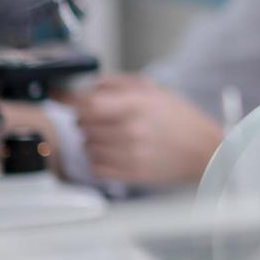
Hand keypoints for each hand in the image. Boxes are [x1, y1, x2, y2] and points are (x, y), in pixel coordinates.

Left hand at [67, 75, 223, 185]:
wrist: (205, 151)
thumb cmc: (181, 119)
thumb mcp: (155, 90)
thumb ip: (120, 84)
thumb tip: (89, 87)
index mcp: (136, 106)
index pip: (87, 104)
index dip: (66, 99)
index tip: (55, 96)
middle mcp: (130, 131)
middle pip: (83, 124)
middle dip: (87, 118)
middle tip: (103, 117)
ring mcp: (129, 155)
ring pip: (86, 146)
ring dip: (92, 139)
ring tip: (114, 135)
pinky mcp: (129, 175)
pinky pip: (95, 167)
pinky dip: (98, 159)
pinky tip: (114, 152)